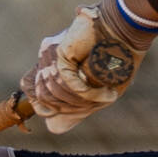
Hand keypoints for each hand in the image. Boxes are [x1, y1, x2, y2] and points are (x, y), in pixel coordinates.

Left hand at [20, 0, 157, 133]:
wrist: (125, 29)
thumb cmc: (115, 58)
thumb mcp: (96, 88)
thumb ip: (75, 106)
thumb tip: (53, 127)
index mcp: (50, 64)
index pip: (31, 91)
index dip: (45, 107)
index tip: (71, 111)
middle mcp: (46, 58)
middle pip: (44, 97)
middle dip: (72, 107)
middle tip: (96, 104)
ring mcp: (50, 54)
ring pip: (55, 92)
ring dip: (82, 101)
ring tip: (105, 97)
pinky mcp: (59, 52)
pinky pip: (67, 83)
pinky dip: (88, 93)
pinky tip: (106, 93)